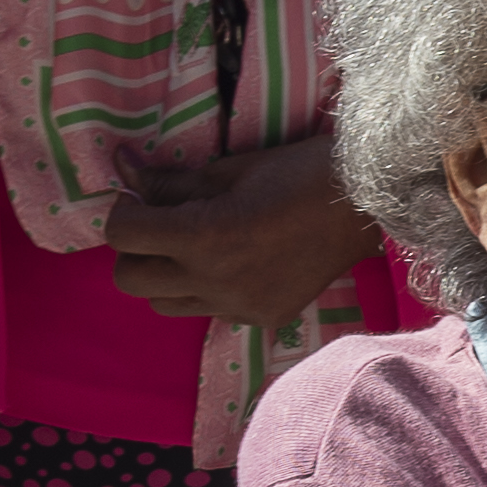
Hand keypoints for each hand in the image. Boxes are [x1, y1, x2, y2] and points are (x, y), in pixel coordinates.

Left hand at [111, 132, 382, 326]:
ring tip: (194, 246)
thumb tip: (123, 170)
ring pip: (163, 303)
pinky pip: (207, 310)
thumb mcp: (228, 169)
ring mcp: (237, 306)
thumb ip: (171, 181)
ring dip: (165, 274)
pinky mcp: (259, 318)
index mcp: (203, 235)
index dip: (123, 211)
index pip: (122, 235)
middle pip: (130, 279)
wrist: (364, 206)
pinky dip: (204, 288)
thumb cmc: (297, 172)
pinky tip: (233, 262)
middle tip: (159, 224)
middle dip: (135, 248)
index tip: (140, 197)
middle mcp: (214, 280)